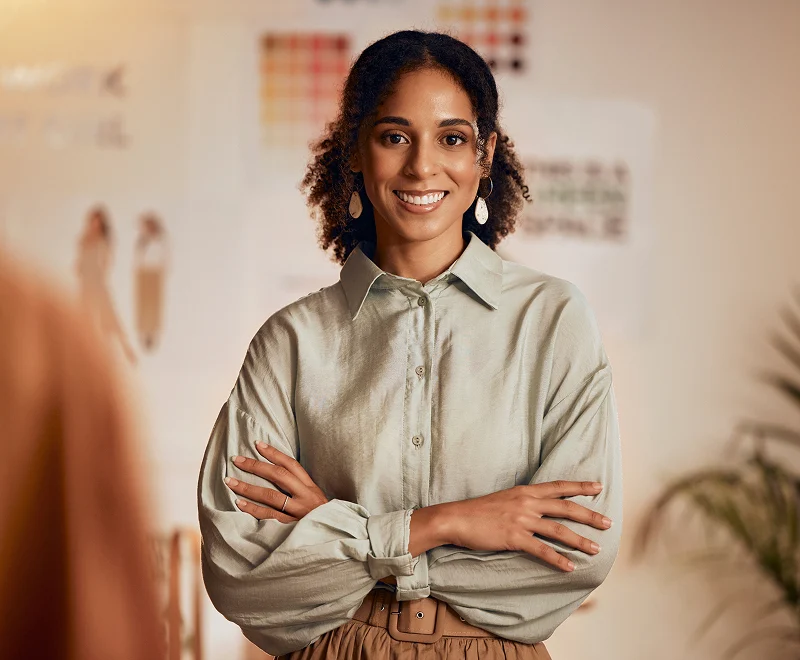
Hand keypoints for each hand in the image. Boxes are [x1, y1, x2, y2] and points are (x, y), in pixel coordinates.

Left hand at [226, 441, 328, 522]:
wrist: (336, 538)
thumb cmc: (322, 519)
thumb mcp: (316, 500)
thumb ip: (300, 489)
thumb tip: (276, 475)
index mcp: (311, 488)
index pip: (291, 465)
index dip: (274, 453)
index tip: (257, 444)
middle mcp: (305, 497)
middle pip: (279, 476)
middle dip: (256, 466)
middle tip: (236, 460)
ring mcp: (298, 512)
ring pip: (271, 496)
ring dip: (248, 487)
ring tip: (230, 481)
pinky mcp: (291, 528)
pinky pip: (268, 516)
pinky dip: (253, 509)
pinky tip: (239, 503)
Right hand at [443, 481, 611, 571]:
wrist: (457, 518)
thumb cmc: (478, 510)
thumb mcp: (505, 498)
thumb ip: (523, 501)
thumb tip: (539, 508)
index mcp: (525, 491)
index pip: (558, 486)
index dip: (580, 487)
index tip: (598, 488)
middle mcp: (527, 503)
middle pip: (566, 508)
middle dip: (590, 516)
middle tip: (608, 523)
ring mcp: (521, 520)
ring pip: (559, 531)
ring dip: (580, 541)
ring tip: (596, 549)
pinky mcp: (514, 538)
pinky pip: (542, 550)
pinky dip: (558, 559)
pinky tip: (570, 567)